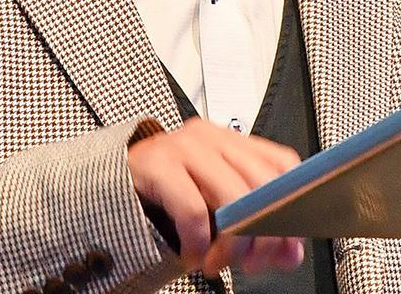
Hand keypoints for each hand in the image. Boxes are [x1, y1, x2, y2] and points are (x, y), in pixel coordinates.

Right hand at [127, 118, 304, 277]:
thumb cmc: (168, 195)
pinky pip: (193, 210)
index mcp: (231, 141)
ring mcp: (183, 146)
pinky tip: (192, 254)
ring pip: (233, 196)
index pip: (282, 163)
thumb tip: (290, 252)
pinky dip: (198, 243)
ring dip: (230, 244)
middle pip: (261, 184)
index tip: (288, 244)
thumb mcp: (216, 210)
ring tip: (217, 263)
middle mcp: (211, 137)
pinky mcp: (157, 164)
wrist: (108, 185)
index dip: (291, 206)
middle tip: (249, 263)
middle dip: (262, 235)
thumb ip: (255, 227)